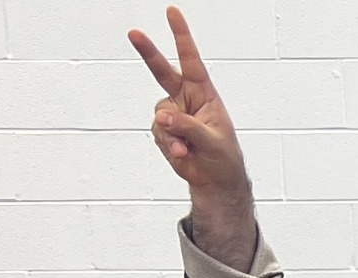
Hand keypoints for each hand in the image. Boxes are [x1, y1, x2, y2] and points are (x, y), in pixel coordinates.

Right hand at [130, 8, 255, 265]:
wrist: (215, 181)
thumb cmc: (223, 157)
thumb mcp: (214, 141)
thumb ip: (189, 127)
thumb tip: (164, 117)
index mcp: (204, 93)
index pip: (191, 60)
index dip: (181, 36)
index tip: (172, 12)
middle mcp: (185, 98)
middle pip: (162, 71)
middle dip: (148, 52)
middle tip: (134, 33)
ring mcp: (172, 114)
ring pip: (161, 115)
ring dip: (172, 133)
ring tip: (188, 148)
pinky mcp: (163, 131)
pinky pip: (159, 133)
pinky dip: (169, 145)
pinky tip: (183, 155)